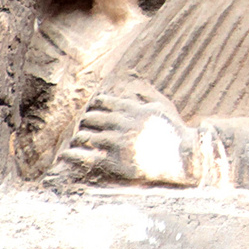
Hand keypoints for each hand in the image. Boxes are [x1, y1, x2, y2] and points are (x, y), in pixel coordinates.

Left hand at [52, 81, 198, 186]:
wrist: (182, 159)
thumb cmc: (174, 132)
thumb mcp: (163, 108)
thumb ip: (147, 95)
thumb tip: (136, 86)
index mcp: (132, 109)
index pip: (103, 102)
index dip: (95, 106)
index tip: (94, 111)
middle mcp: (123, 124)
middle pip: (92, 118)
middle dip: (86, 121)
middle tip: (85, 126)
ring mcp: (117, 143)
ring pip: (86, 136)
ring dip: (79, 137)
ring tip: (77, 140)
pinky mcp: (114, 162)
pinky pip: (86, 156)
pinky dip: (73, 155)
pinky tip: (66, 155)